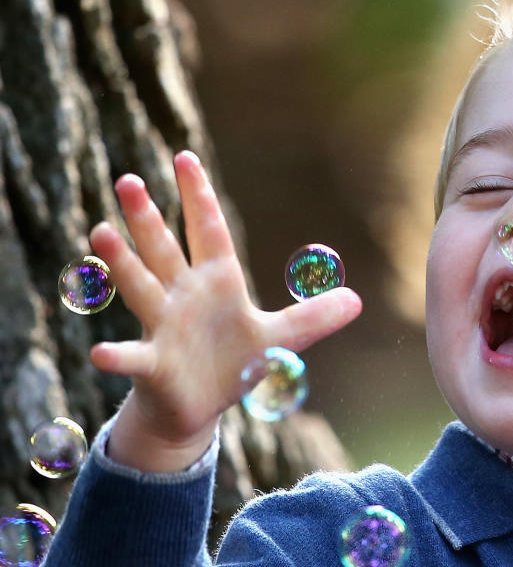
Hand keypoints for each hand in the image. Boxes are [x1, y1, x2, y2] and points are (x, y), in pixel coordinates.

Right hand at [90, 151, 361, 471]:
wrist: (198, 409)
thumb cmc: (232, 364)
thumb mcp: (281, 339)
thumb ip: (314, 317)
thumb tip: (358, 300)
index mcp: (217, 283)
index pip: (208, 230)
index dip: (199, 196)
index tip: (185, 157)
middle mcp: (184, 297)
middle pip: (164, 250)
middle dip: (147, 217)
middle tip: (128, 180)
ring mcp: (164, 328)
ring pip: (141, 289)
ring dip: (122, 263)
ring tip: (101, 231)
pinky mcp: (154, 365)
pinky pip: (133, 357)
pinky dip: (118, 355)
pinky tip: (101, 353)